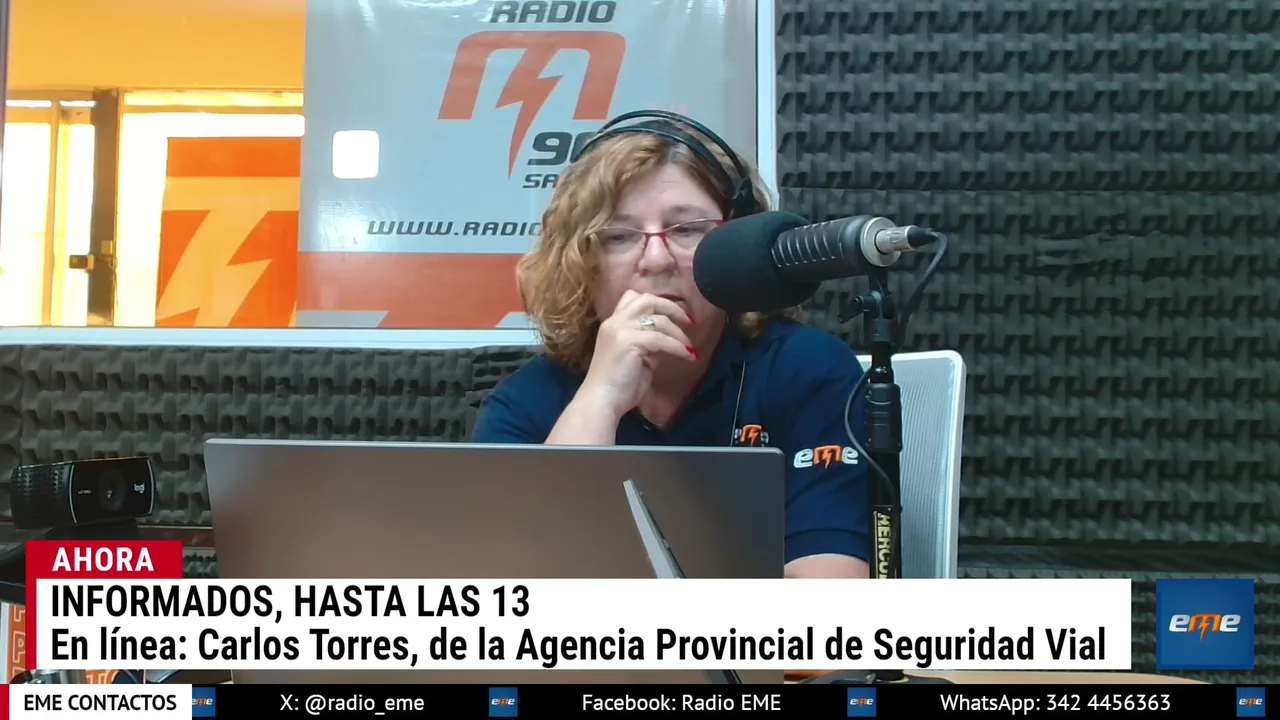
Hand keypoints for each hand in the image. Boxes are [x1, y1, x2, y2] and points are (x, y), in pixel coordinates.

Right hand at [578, 291, 696, 418]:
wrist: (602, 401)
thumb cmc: (617, 386)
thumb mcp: (637, 358)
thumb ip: (650, 345)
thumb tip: (670, 340)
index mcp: (613, 324)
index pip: (634, 297)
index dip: (657, 302)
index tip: (675, 315)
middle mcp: (615, 322)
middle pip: (647, 300)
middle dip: (672, 308)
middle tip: (689, 321)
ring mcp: (620, 330)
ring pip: (658, 319)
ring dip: (678, 332)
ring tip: (689, 347)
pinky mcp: (629, 342)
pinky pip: (661, 339)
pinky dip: (678, 347)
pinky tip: (688, 356)